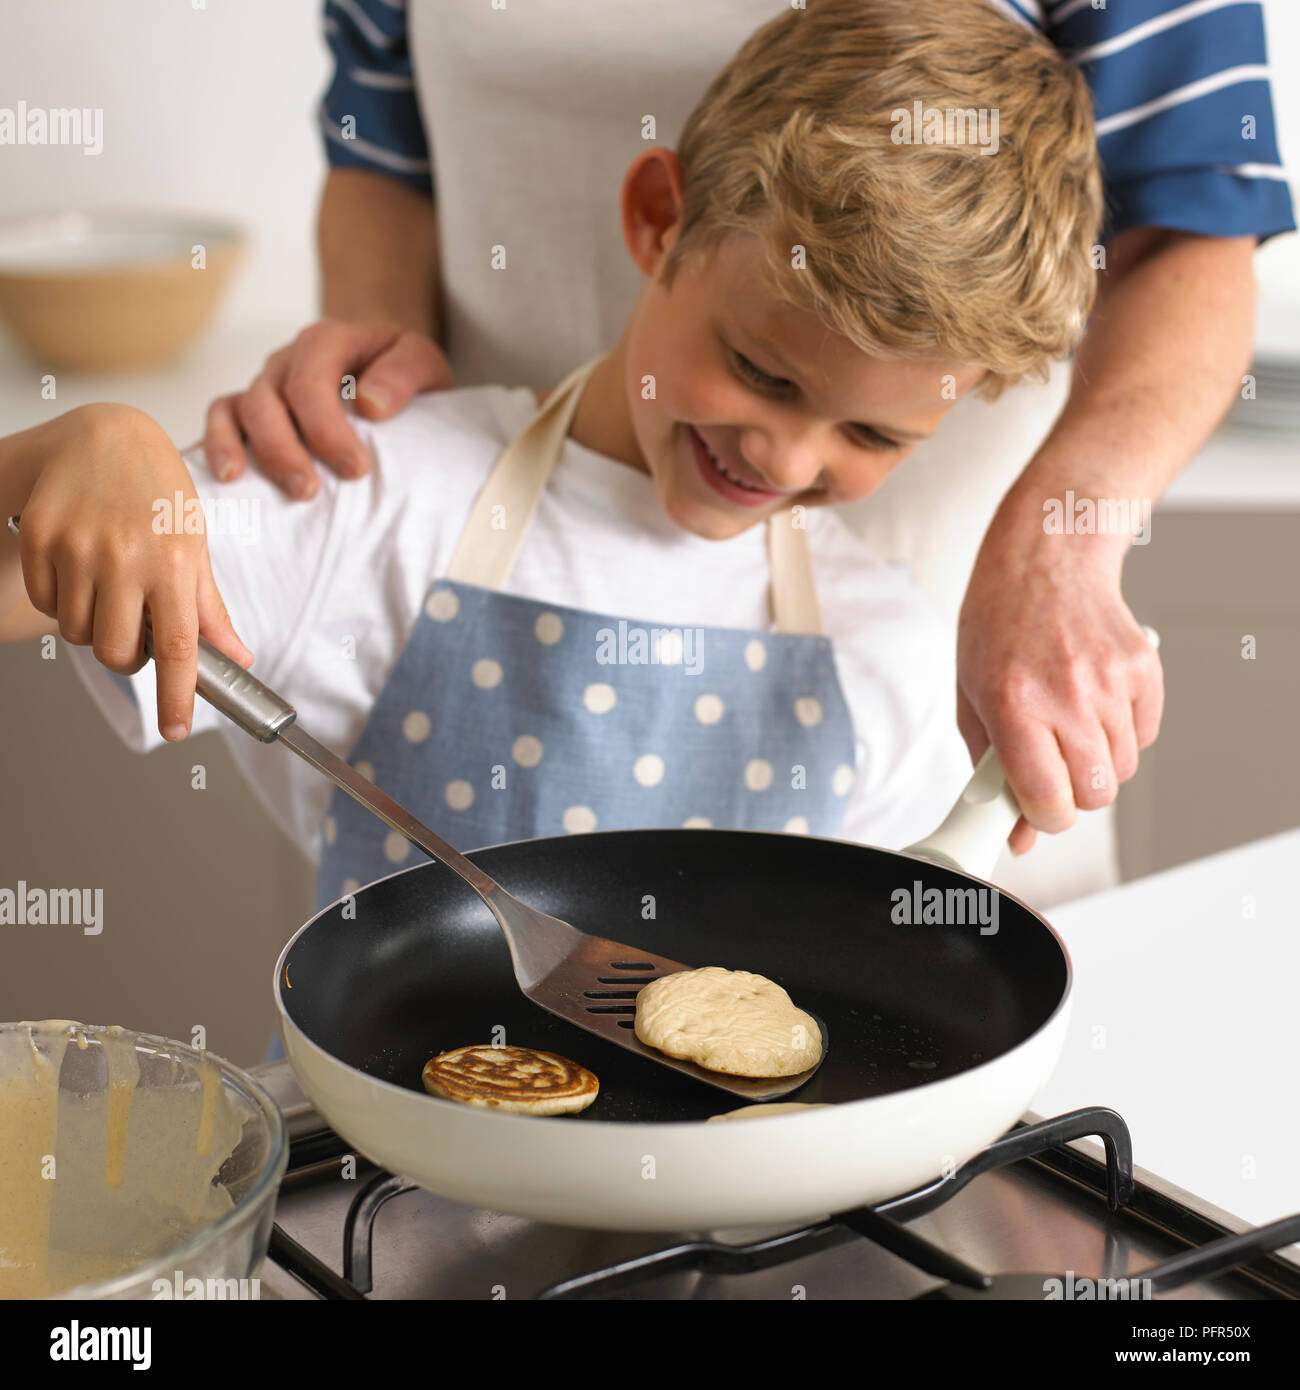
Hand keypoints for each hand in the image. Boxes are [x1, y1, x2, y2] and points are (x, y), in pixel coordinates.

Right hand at [16, 404, 252, 739]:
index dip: (177, 695)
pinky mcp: (41, 538)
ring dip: (94, 628)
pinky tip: (80, 570)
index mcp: (174, 561)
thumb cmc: (158, 491)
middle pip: (117, 651)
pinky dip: (63, 601)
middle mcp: (125, 557)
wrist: (105, 434)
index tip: (177, 729)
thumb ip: (209, 607)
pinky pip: (47, 603)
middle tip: (136, 630)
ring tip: (110, 591)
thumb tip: (236, 657)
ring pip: (78, 633)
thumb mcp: (195, 544)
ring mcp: (78, 548)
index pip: (179, 646)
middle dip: (128, 656)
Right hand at [203, 320, 453, 498]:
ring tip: (277, 494)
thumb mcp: (423, 362)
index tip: (355, 470)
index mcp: (328, 341)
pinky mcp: (251, 406)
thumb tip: (368, 405)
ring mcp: (266, 382)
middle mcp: (289, 359)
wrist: (388, 370)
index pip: (311, 382)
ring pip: (241, 411)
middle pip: (268, 400)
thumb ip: (403, 374)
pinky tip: (227, 480)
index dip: (326, 428)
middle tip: (308, 491)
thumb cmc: (403, 374)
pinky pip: (221, 417)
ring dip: (258, 455)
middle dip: (285, 450)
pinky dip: (218, 445)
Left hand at [956, 525, 1162, 855]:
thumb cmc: (999, 624)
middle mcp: (1065, 694)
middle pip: (1095, 795)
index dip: (1043, 817)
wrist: (1046, 558)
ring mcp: (1110, 681)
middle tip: (1051, 764)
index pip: (1049, 800)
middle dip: (1072, 794)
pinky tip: (1093, 698)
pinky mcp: (1143, 669)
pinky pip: (1143, 736)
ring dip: (1096, 761)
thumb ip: (988, 767)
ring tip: (1067, 720)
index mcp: (1013, 703)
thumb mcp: (969, 694)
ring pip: (1121, 771)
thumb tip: (1016, 831)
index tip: (1036, 808)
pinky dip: (1122, 732)